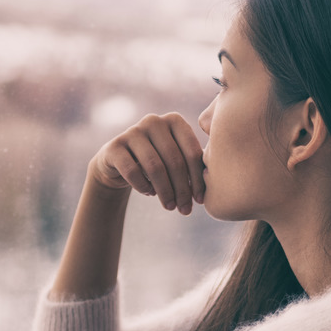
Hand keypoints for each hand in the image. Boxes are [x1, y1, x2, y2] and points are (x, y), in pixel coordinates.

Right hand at [90, 112, 204, 214]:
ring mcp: (132, 131)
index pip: (191, 152)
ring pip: (154, 167)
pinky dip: (144, 186)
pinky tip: (149, 193)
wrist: (118, 163)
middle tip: (185, 210)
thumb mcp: (176, 159)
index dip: (198, 179)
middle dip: (182, 189)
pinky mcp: (114, 146)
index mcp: (174, 120)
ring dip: (165, 192)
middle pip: (174, 160)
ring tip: (170, 207)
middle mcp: (153, 121)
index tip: (200, 200)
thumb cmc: (157, 163)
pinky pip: (132, 171)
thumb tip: (216, 186)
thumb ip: (193, 165)